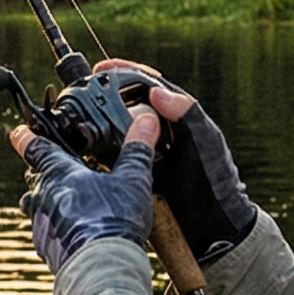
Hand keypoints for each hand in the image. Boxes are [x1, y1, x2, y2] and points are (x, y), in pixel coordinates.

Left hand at [15, 106, 160, 272]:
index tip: (19, 132)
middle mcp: (42, 196)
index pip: (35, 147)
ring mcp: (40, 223)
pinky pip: (46, 231)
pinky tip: (74, 231)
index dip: (26, 137)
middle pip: (34, 178)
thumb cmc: (113, 220)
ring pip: (37, 205)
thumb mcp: (132, 180)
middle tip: (56, 169)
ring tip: (69, 202)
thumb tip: (147, 121)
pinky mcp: (45, 246)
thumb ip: (137, 148)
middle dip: (43, 172)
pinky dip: (57, 227)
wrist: (100, 268)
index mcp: (58, 173)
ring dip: (49, 202)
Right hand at [93, 59, 255, 264]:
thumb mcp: (205, 143)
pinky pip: (110, 156)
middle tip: (81, 90)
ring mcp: (145, 152)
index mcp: (177, 116)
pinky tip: (82, 150)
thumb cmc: (215, 181)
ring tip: (78, 117)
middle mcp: (159, 130)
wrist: (211, 226)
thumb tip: (156, 90)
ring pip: (115, 129)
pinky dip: (95, 150)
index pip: (148, 84)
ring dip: (96, 122)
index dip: (125, 72)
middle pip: (126, 103)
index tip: (102, 68)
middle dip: (103, 94)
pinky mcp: (133, 173)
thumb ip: (187, 114)